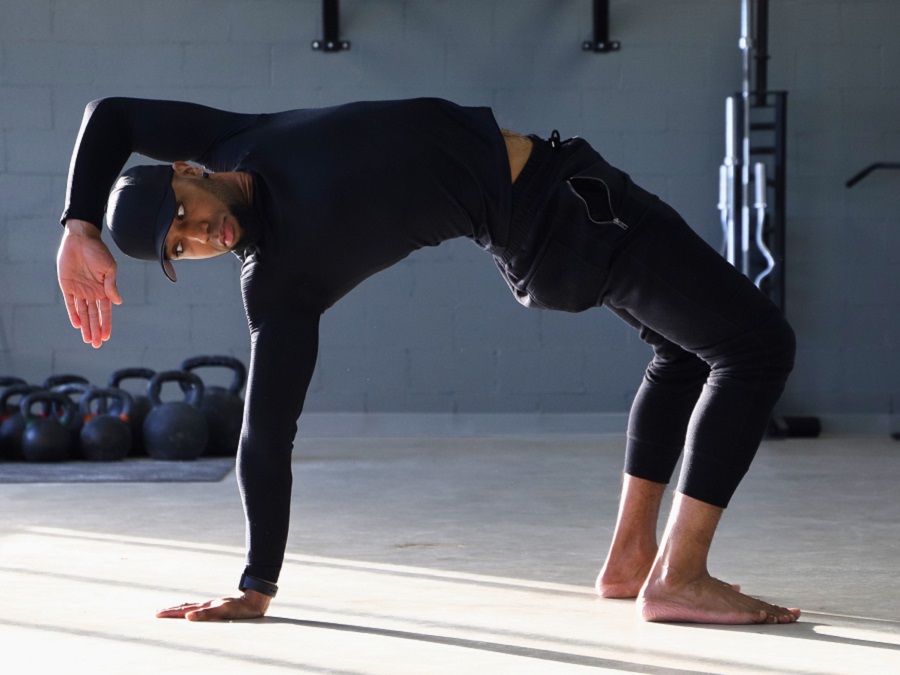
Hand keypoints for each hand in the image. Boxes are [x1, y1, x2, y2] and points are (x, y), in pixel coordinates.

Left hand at [57, 219, 122, 347]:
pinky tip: (77, 324)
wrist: (80, 239)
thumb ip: (111, 286)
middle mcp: (92, 292)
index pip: (105, 311)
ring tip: (87, 339)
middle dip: (95, 330)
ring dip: (85, 326)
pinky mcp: (67, 286)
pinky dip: (73, 313)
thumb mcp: (109, 268)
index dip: (106, 324)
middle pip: (93, 316)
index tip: (106, 337)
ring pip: (82, 312)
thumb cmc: (98, 251)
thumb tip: (117, 302)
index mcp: (104, 289)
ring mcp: (79, 290)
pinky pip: (70, 303)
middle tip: (96, 344)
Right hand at [155, 589, 271, 620]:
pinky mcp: (218, 607)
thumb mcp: (222, 611)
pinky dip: (191, 610)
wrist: (254, 600)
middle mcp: (207, 605)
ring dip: (179, 609)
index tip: (157, 614)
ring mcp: (212, 605)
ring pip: (192, 607)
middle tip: (157, 613)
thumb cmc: (240, 608)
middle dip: (170, 611)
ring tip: (170, 611)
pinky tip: (192, 612)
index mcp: (205, 607)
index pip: (183, 610)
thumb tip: (187, 617)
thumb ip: (205, 614)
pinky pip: (200, 609)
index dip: (170, 613)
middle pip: (185, 607)